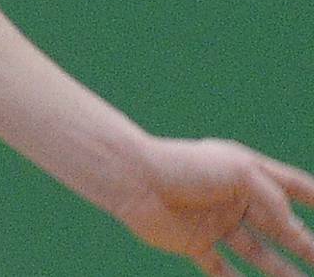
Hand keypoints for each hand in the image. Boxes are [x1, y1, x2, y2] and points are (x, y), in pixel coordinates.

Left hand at [116, 135, 313, 276]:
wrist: (135, 179)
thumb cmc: (186, 166)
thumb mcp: (239, 172)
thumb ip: (272, 198)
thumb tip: (294, 227)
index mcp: (246, 171)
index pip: (291, 185)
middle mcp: (233, 197)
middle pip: (280, 227)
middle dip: (305, 246)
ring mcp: (215, 221)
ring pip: (258, 254)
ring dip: (282, 273)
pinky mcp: (194, 242)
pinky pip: (221, 270)